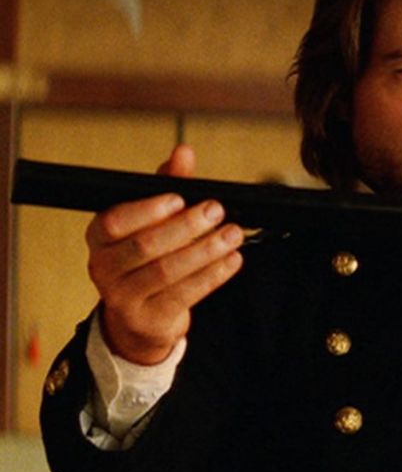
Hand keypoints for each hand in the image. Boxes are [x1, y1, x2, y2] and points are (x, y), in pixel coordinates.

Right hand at [86, 145, 243, 364]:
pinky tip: (232, 260)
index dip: (148, 210)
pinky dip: (213, 275)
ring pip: (167, 272)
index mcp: (99, 237)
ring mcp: (124, 297)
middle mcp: (104, 267)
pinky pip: (185, 295)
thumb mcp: (154, 218)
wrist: (140, 317)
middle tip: (217, 210)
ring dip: (206, 251)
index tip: (181, 198)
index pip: (114, 221)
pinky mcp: (149, 319)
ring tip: (233, 234)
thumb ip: (169, 184)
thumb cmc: (147, 256)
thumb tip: (183, 152)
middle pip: (146, 246)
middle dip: (187, 226)